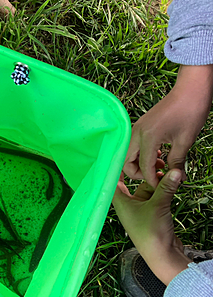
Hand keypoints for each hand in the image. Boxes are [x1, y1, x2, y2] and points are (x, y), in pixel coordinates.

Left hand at [112, 169, 190, 284]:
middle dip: (142, 173)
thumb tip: (175, 170)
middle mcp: (128, 206)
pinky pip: (154, 197)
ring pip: (146, 190)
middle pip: (132, 184)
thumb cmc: (151, 234)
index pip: (113, 182)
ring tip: (166, 169)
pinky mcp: (151, 215)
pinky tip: (170, 182)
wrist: (162, 256)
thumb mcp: (159, 206)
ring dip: (155, 181)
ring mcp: (139, 210)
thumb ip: (166, 187)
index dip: (115, 169)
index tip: (119, 155)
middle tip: (151, 160)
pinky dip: (161, 190)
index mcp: (120, 204)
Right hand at [124, 65, 212, 187]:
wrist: (191, 89)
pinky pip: (134, 146)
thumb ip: (177, 162)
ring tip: (160, 165)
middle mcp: (137, 133)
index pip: (144, 167)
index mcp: (147, 137)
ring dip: (140, 164)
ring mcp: (136, 128)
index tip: (161, 186)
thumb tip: (177, 178)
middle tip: (157, 176)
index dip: (152, 179)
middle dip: (139, 174)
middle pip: (126, 162)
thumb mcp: (185, 140)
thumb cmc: (190, 110)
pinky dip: (142, 154)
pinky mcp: (140, 126)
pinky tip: (159, 154)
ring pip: (128, 154)